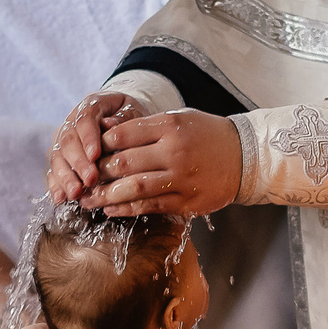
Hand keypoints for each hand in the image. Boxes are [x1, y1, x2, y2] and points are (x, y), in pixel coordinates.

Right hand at [47, 91, 138, 205]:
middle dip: (78, 163)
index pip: (84, 121)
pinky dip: (55, 185)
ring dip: (65, 177)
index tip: (95, 155)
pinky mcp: (60, 157)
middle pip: (68, 141)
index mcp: (90, 106)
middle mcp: (71, 122)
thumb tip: (110, 125)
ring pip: (57, 157)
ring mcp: (63, 140)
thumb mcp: (133, 111)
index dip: (88, 139)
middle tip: (90, 180)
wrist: (120, 117)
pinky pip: (53, 171)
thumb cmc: (129, 115)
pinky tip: (60, 198)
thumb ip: (124, 117)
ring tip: (75, 193)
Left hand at [83, 110, 240, 218]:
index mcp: (170, 126)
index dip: (100, 145)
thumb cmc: (206, 134)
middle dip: (98, 173)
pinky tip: (111, 209)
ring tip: (89, 199)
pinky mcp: (188, 201)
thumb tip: (103, 129)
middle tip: (82, 179)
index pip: (123, 135)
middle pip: (124, 163)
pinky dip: (127, 209)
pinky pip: (151, 206)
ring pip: (134, 188)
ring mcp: (182, 179)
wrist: (245, 156)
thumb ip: (142, 125)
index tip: (88, 152)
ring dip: (106, 196)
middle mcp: (175, 152)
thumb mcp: (177, 119)